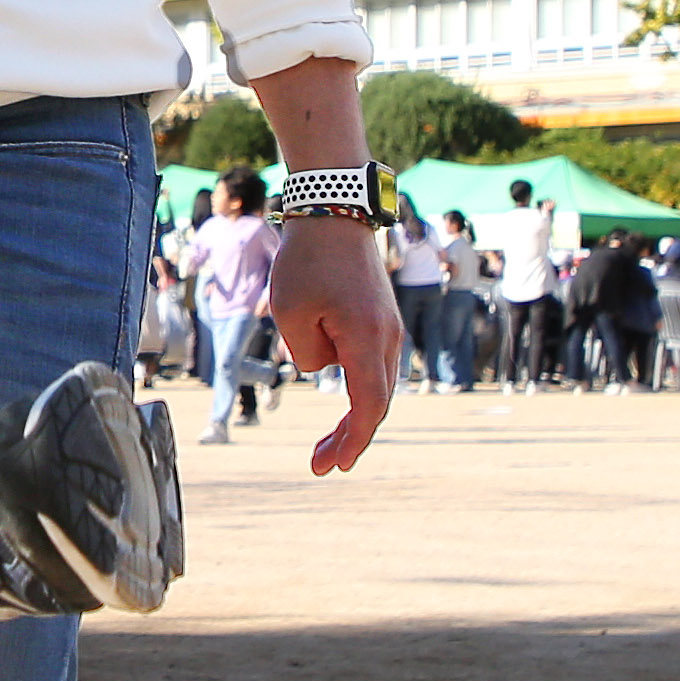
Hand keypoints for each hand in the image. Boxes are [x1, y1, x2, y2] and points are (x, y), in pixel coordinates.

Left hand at [265, 218, 400, 473]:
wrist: (335, 214)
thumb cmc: (309, 260)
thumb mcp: (290, 313)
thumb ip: (306, 354)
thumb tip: (323, 366)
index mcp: (366, 338)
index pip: (368, 404)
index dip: (354, 439)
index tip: (337, 465)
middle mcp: (387, 337)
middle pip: (376, 402)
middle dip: (349, 438)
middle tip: (320, 466)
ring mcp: (388, 329)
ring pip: (377, 386)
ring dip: (354, 417)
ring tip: (323, 447)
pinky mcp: (381, 321)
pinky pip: (373, 367)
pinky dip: (358, 392)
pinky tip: (341, 408)